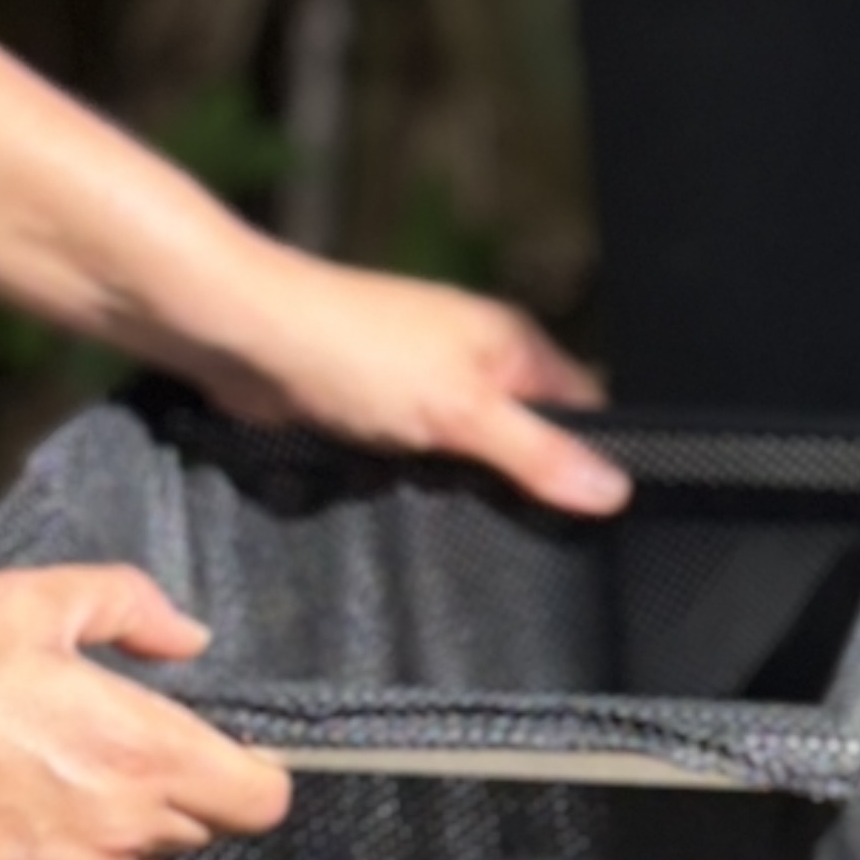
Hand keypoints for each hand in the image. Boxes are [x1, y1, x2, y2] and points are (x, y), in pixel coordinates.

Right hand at [0, 567, 294, 859]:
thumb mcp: (20, 606)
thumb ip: (125, 604)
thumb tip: (189, 639)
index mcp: (140, 754)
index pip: (263, 796)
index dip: (251, 768)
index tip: (208, 743)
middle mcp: (127, 834)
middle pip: (205, 823)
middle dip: (174, 786)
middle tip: (98, 743)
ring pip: (144, 858)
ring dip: (119, 825)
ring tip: (37, 777)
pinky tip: (7, 819)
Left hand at [177, 250, 628, 514]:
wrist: (244, 337)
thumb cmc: (353, 353)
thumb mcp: (462, 413)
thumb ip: (538, 454)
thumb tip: (615, 490)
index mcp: (513, 344)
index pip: (586, 409)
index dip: (589, 460)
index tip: (586, 515)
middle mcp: (476, 359)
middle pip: (527, 439)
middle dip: (516, 482)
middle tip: (511, 522)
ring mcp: (426, 385)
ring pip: (468, 456)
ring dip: (455, 485)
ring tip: (444, 503)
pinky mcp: (379, 410)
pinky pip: (416, 460)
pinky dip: (409, 479)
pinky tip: (398, 491)